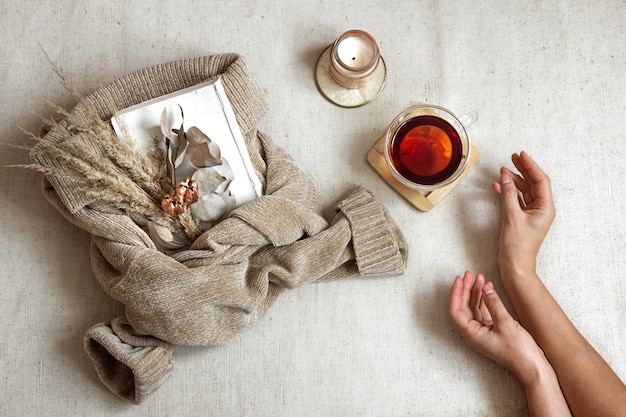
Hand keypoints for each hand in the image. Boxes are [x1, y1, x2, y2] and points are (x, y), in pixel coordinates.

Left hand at [448, 271, 547, 384]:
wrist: (533, 367)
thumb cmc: (518, 351)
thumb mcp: (505, 323)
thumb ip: (494, 304)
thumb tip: (486, 287)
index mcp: (471, 333)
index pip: (456, 310)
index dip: (456, 293)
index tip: (460, 279)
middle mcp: (474, 332)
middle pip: (464, 307)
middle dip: (467, 289)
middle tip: (470, 274)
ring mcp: (483, 331)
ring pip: (474, 307)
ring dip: (477, 292)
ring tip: (480, 277)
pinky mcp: (492, 330)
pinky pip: (484, 311)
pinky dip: (486, 299)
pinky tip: (489, 288)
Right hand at [492, 152, 555, 273]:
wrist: (516, 265)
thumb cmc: (518, 246)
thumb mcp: (512, 216)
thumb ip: (508, 194)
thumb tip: (505, 176)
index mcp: (545, 207)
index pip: (540, 180)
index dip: (530, 166)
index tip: (521, 155)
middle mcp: (541, 209)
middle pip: (533, 183)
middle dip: (523, 169)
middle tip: (513, 157)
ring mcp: (532, 213)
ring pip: (524, 190)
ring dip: (514, 180)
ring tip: (503, 170)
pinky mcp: (522, 218)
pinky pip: (517, 199)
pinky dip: (508, 191)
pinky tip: (499, 185)